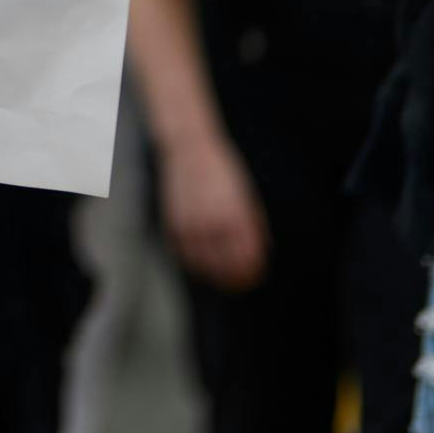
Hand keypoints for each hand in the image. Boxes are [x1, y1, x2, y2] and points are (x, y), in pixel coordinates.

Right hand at [161, 132, 269, 290]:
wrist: (190, 149)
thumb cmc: (221, 171)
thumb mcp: (245, 196)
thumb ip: (253, 225)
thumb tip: (261, 251)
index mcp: (235, 217)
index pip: (245, 258)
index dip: (250, 273)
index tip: (252, 278)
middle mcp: (212, 223)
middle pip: (224, 266)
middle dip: (233, 278)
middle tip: (238, 283)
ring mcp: (190, 224)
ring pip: (202, 264)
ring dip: (212, 273)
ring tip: (219, 276)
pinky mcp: (173, 223)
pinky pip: (183, 253)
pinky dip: (192, 262)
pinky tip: (200, 262)